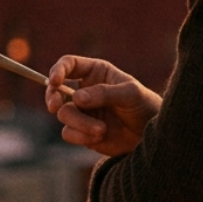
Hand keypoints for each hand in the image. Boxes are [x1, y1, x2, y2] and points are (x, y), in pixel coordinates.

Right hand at [46, 55, 161, 157]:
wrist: (150, 135)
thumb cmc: (143, 105)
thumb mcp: (130, 94)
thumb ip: (104, 93)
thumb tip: (77, 98)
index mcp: (95, 72)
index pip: (68, 64)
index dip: (57, 70)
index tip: (55, 81)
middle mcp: (83, 90)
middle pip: (55, 89)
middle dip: (53, 97)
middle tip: (55, 106)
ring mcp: (81, 111)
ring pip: (63, 114)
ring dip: (80, 123)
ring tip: (101, 129)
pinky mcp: (81, 131)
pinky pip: (68, 133)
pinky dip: (81, 136)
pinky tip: (100, 136)